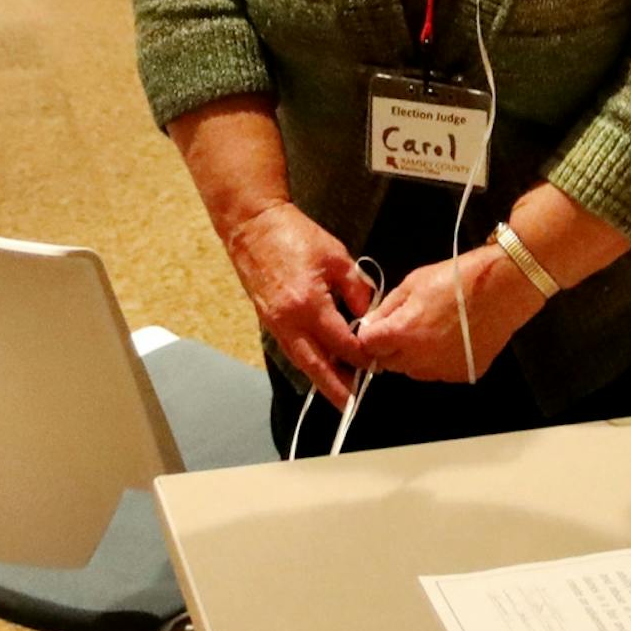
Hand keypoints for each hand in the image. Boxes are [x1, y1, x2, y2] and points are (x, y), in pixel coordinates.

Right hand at [222, 202, 375, 408]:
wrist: (253, 225)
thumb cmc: (294, 235)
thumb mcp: (337, 256)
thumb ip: (357, 288)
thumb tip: (367, 315)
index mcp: (309, 303)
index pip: (342, 343)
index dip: (361, 355)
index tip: (376, 361)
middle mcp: (290, 320)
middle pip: (316, 366)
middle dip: (336, 387)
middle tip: (351, 405)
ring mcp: (276, 322)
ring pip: (301, 361)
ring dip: (320, 378)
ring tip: (339, 392)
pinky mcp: (268, 319)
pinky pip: (291, 348)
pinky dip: (307, 361)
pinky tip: (319, 365)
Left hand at [355, 245, 543, 383]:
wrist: (502, 289)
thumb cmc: (455, 279)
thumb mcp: (412, 283)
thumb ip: (387, 308)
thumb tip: (370, 324)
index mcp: (404, 332)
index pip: (368, 346)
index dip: (369, 335)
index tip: (376, 327)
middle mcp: (420, 359)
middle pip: (388, 363)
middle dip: (388, 347)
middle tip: (402, 326)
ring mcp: (443, 370)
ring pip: (412, 371)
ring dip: (411, 356)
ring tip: (428, 330)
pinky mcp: (463, 375)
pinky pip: (438, 372)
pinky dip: (436, 360)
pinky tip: (448, 339)